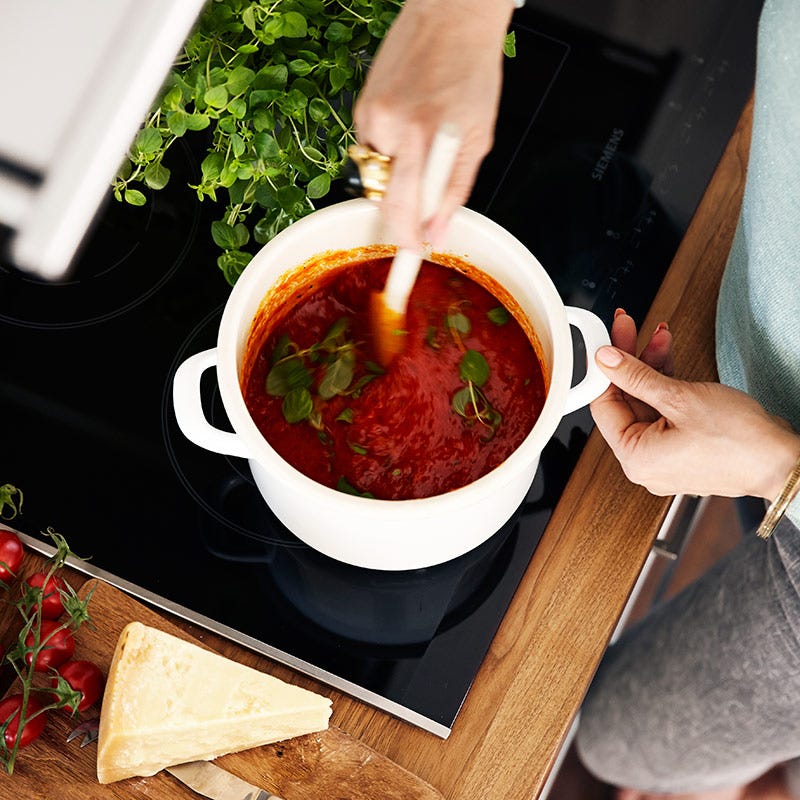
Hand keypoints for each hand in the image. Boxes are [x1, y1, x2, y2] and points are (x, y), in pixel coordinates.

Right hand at [353, 0, 513, 248]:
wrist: (451, 17)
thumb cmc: (471, 71)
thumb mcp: (477, 138)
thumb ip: (455, 189)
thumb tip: (438, 230)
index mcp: (425, 137)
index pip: (404, 207)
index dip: (405, 236)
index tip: (408, 252)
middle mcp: (391, 127)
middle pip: (383, 197)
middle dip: (401, 213)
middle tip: (417, 216)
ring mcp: (371, 115)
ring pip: (377, 174)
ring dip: (397, 176)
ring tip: (422, 145)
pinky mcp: (361, 106)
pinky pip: (371, 148)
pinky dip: (389, 150)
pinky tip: (409, 125)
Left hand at [590, 313, 799, 499]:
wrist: (785, 461)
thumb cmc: (740, 440)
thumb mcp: (680, 398)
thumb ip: (636, 376)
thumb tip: (606, 359)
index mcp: (635, 457)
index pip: (604, 405)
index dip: (605, 369)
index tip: (607, 340)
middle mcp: (645, 461)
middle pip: (626, 400)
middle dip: (631, 361)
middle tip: (630, 328)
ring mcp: (664, 455)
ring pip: (647, 402)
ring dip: (652, 366)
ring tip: (661, 335)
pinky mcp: (683, 446)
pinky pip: (665, 411)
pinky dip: (667, 385)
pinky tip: (668, 355)